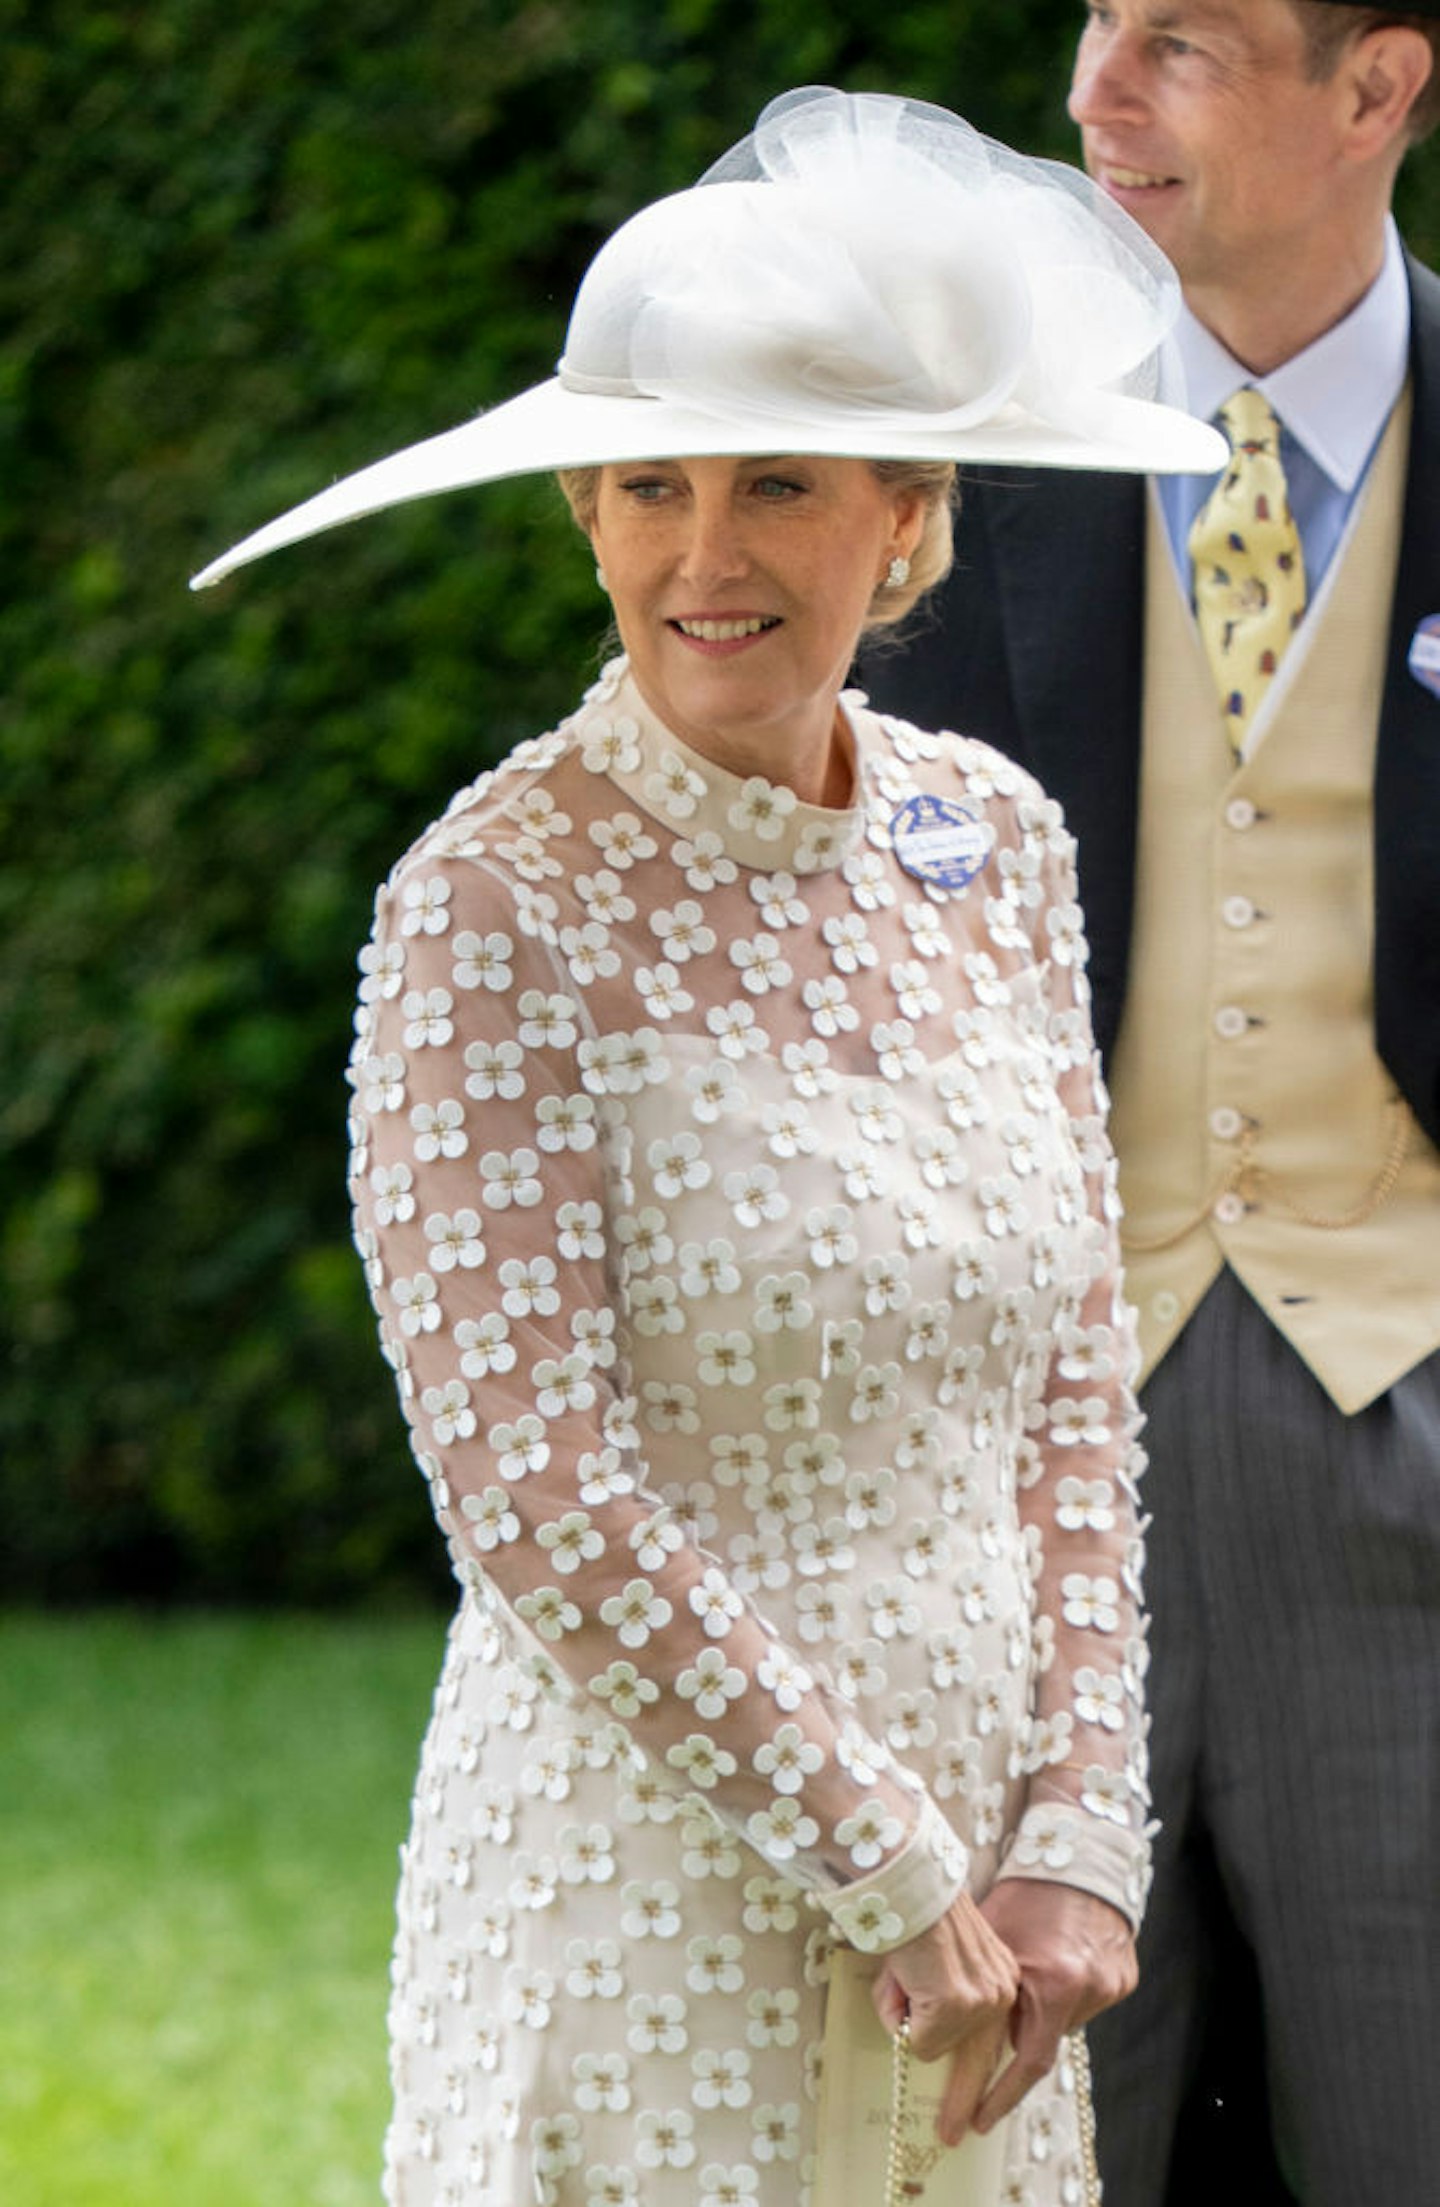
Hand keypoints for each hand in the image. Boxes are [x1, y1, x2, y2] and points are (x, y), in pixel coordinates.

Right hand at [870, 1892, 1020, 2146]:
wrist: (912, 1890)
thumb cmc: (918, 1918)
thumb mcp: (942, 1963)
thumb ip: (941, 2004)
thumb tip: (917, 2042)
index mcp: (1002, 1979)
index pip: (996, 2039)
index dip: (980, 2074)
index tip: (979, 2108)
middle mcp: (1001, 1994)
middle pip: (980, 2064)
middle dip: (962, 2102)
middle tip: (953, 2135)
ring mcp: (980, 2003)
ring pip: (933, 2047)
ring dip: (908, 2021)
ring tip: (905, 1976)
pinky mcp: (955, 2008)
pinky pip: (915, 2037)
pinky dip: (898, 2013)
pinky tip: (903, 1976)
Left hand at [970, 1880, 1137, 2132]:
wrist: (1078, 1857)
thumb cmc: (1024, 1893)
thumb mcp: (989, 1937)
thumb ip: (975, 1985)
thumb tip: (937, 2024)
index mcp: (1051, 1982)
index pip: (1023, 2061)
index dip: (996, 2097)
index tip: (973, 2124)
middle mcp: (1085, 1991)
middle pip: (1041, 2046)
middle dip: (1013, 2063)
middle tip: (988, 2078)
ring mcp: (1108, 1987)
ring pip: (1063, 2024)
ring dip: (1040, 2016)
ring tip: (1029, 1976)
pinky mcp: (1123, 1980)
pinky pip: (1086, 2004)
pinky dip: (1065, 1998)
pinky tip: (1056, 1965)